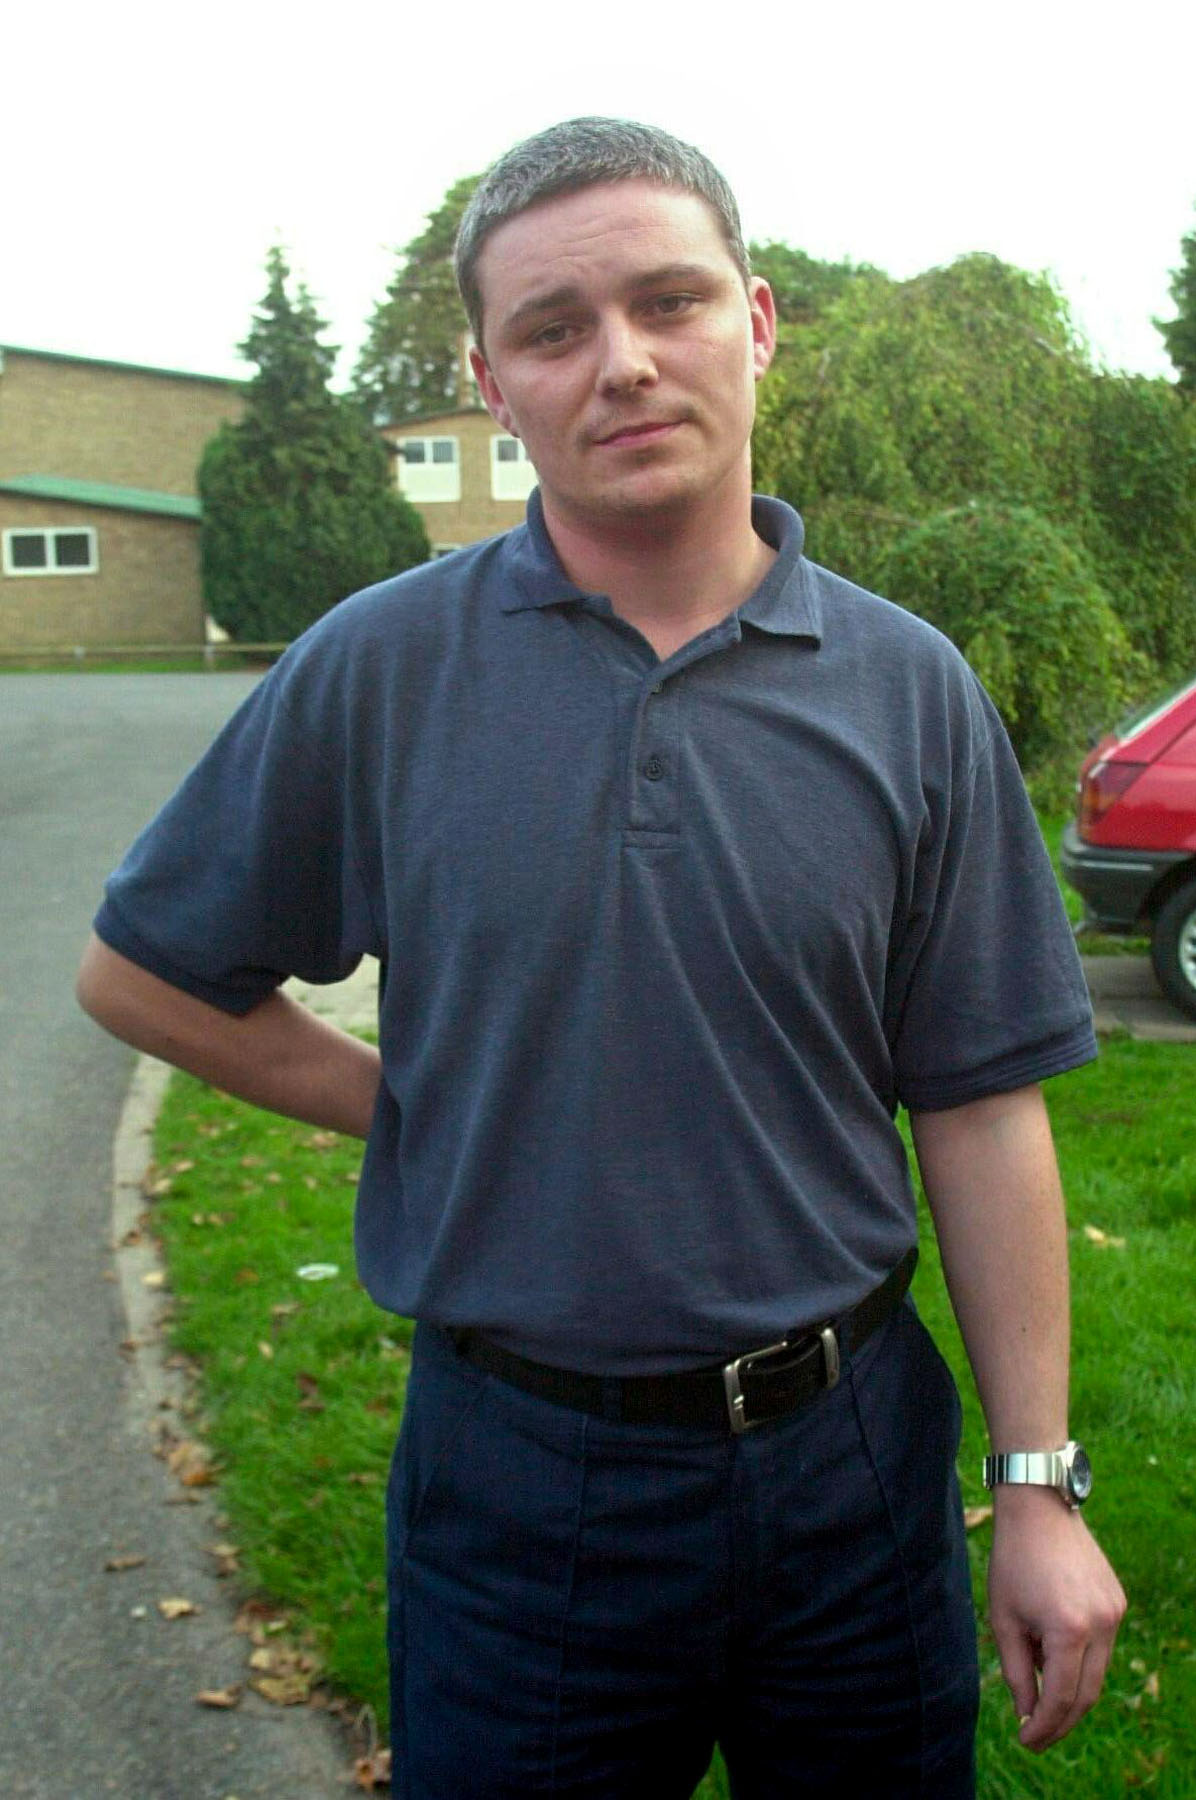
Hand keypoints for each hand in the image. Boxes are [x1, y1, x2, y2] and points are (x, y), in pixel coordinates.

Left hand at [987, 1486, 1125, 1750]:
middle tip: (1035, 1735)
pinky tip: (1054, 1660)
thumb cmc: (1014, 1561)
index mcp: (1069, 1631)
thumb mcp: (1004, 1618)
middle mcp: (1101, 1625)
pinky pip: (1101, 1647)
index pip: (1061, 1698)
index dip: (1043, 1726)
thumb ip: (1015, 1670)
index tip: (1026, 1740)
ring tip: (1041, 1698)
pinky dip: (1080, 1662)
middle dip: (1060, 1720)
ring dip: (1071, 1692)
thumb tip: (1028, 1712)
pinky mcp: (1117, 1602)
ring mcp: (1114, 1613)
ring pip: (1097, 1673)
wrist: (1039, 1507)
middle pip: (1086, 1694)